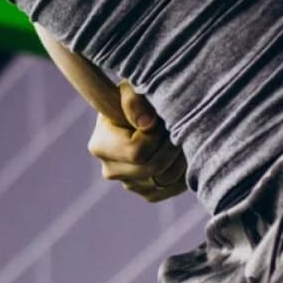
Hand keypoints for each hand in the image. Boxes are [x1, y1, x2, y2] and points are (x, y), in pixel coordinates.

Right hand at [88, 81, 187, 202]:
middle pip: (152, 169)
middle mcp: (110, 170)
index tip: (159, 120)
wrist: (145, 113)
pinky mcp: (147, 192)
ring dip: (180, 158)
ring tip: (181, 137)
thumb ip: (134, 100)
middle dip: (171, 147)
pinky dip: (182, 173)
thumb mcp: (132, 90)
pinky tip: (181, 153)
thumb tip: (147, 124)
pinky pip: (170, 189)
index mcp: (100, 146)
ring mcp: (128, 184)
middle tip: (177, 128)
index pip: (136, 153)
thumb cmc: (138, 98)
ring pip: (164, 180)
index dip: (156, 136)